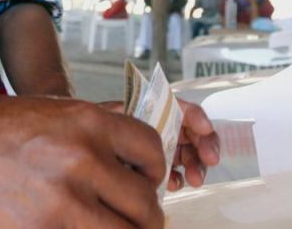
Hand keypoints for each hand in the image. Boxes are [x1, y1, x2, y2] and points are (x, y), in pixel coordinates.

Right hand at [0, 94, 166, 228]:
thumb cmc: (0, 126)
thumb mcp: (58, 111)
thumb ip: (101, 132)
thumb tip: (142, 161)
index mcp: (90, 123)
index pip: (152, 152)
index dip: (155, 172)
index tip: (148, 184)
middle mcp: (82, 160)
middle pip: (146, 204)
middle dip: (147, 217)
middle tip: (138, 221)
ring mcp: (62, 203)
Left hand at [99, 99, 220, 191]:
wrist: (82, 139)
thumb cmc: (95, 123)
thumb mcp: (111, 117)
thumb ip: (131, 121)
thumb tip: (155, 131)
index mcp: (154, 109)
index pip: (181, 107)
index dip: (197, 116)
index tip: (205, 128)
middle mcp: (162, 125)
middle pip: (192, 131)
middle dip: (204, 145)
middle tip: (209, 161)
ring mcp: (162, 145)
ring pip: (189, 152)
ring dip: (197, 164)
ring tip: (194, 179)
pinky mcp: (158, 165)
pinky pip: (177, 171)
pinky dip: (180, 177)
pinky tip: (175, 183)